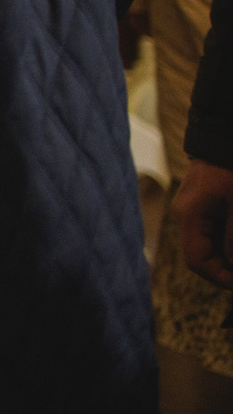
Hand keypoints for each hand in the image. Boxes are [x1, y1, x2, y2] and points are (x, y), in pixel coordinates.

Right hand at [176, 159, 232, 289]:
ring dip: (229, 252)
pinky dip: (228, 240)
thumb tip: (232, 267)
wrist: (225, 135)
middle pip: (203, 255)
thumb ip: (232, 238)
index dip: (221, 278)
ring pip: (211, 244)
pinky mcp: (204, 204)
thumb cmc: (232, 168)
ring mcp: (193, 209)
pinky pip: (214, 231)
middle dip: (227, 265)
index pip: (196, 261)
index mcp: (189, 216)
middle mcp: (186, 215)